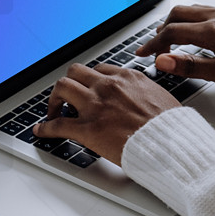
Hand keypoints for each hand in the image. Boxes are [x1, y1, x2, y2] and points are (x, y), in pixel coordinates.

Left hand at [33, 63, 176, 165]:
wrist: (173, 145)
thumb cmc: (172, 128)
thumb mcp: (162, 98)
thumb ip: (146, 94)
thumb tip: (146, 99)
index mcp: (127, 78)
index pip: (99, 70)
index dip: (89, 81)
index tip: (86, 89)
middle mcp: (108, 87)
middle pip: (75, 73)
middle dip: (68, 85)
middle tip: (65, 99)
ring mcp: (96, 106)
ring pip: (62, 89)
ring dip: (53, 100)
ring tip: (52, 112)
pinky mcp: (88, 129)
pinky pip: (58, 124)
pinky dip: (46, 128)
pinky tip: (41, 131)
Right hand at [136, 5, 214, 89]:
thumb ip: (192, 66)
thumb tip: (164, 61)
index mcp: (213, 31)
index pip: (171, 34)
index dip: (152, 45)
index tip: (142, 55)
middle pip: (178, 15)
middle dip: (161, 31)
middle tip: (154, 48)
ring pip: (193, 10)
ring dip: (176, 22)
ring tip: (171, 39)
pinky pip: (208, 10)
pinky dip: (194, 19)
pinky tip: (200, 33)